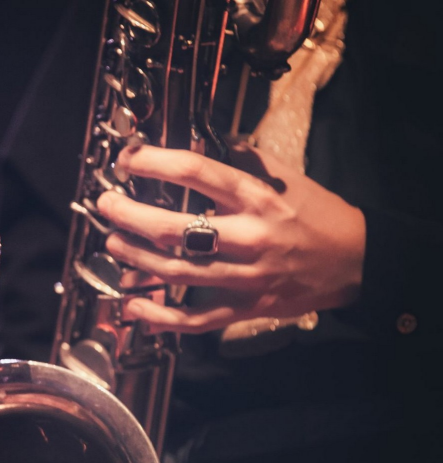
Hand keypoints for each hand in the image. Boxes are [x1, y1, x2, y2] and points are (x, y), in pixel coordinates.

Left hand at [97, 143, 365, 333]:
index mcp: (258, 199)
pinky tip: (132, 307)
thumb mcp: (286, 176)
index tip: (128, 160)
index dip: (155, 163)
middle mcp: (249, 238)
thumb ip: (242, 160)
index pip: (197, 174)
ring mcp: (246, 278)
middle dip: (130, 216)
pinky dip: (161, 318)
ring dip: (136, 259)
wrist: (357, 263)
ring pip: (177, 273)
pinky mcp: (247, 309)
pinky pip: (196, 320)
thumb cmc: (317, 214)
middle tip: (107, 205)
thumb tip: (199, 142)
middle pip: (176, 229)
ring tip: (113, 242)